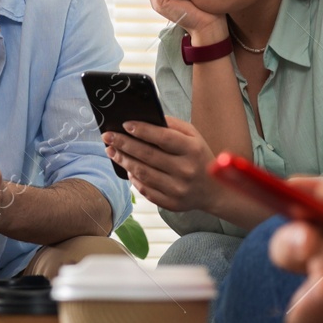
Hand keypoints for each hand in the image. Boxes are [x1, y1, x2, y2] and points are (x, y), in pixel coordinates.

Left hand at [102, 116, 218, 213]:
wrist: (213, 191)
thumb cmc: (199, 157)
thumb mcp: (194, 136)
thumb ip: (173, 126)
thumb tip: (146, 119)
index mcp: (193, 150)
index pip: (164, 138)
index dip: (142, 130)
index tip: (125, 124)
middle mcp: (186, 170)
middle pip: (148, 155)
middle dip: (124, 144)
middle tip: (108, 136)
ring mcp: (178, 189)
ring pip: (142, 173)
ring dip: (123, 160)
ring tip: (111, 150)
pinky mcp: (171, 203)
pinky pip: (145, 190)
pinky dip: (132, 178)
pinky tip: (126, 167)